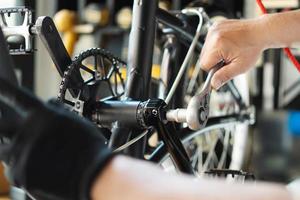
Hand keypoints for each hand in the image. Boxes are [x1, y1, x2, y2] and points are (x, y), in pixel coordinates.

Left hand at [0, 79, 111, 199]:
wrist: (94, 174)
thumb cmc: (89, 147)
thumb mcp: (77, 121)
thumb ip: (59, 110)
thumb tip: (50, 102)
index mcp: (42, 114)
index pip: (17, 96)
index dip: (3, 88)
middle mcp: (27, 131)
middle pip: (1, 126)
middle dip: (3, 127)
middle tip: (10, 132)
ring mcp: (21, 153)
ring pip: (5, 151)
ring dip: (15, 151)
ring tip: (36, 156)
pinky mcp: (21, 174)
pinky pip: (13, 170)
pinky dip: (23, 169)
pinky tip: (40, 169)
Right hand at [200, 18, 266, 88]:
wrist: (260, 32)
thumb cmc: (252, 48)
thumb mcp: (239, 67)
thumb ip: (224, 76)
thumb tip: (214, 84)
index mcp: (217, 45)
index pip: (204, 65)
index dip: (214, 69)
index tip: (224, 67)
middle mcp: (213, 35)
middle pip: (203, 57)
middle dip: (214, 61)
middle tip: (228, 59)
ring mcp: (213, 29)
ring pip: (205, 49)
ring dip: (215, 53)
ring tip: (229, 50)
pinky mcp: (215, 26)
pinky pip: (209, 41)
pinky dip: (216, 45)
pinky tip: (227, 44)